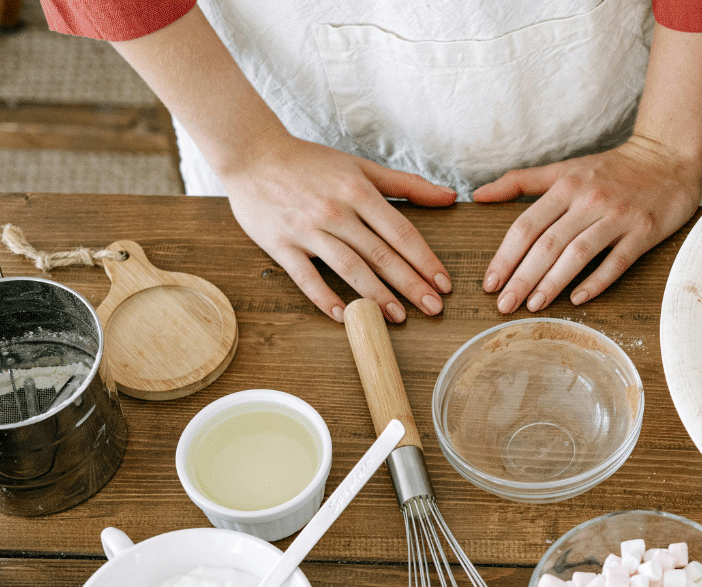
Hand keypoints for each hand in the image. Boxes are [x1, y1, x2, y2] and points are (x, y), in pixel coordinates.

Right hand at [221, 133, 456, 322]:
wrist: (251, 153)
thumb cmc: (310, 162)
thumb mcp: (361, 166)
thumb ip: (406, 184)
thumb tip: (449, 196)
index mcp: (358, 191)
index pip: (401, 232)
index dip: (425, 260)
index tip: (444, 283)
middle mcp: (335, 212)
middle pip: (380, 254)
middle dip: (411, 285)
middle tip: (434, 308)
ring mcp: (307, 229)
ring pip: (349, 268)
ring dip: (376, 296)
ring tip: (399, 318)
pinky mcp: (281, 244)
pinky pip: (306, 277)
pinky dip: (325, 298)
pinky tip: (346, 316)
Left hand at [474, 135, 701, 312]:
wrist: (667, 158)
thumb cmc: (612, 169)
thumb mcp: (564, 169)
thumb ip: (520, 181)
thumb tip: (478, 195)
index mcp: (566, 186)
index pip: (526, 225)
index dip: (505, 256)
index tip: (490, 283)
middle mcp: (589, 200)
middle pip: (548, 244)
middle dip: (522, 277)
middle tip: (504, 305)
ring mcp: (618, 216)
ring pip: (578, 254)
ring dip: (553, 283)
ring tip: (533, 307)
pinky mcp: (643, 231)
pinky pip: (617, 261)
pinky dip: (596, 282)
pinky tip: (577, 300)